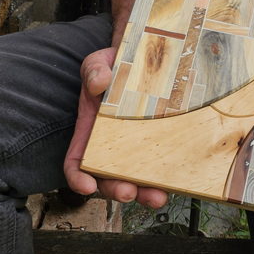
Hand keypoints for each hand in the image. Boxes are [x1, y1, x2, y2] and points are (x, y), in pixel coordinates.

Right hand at [63, 46, 167, 207]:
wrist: (147, 56)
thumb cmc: (117, 64)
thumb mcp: (100, 62)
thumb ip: (94, 70)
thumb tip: (98, 82)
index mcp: (90, 130)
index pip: (77, 161)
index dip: (78, 177)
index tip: (87, 186)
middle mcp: (111, 144)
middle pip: (108, 178)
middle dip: (116, 189)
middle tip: (128, 192)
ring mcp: (137, 146)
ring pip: (137, 179)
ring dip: (145, 192)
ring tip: (157, 196)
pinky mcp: (159, 142)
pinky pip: (161, 165)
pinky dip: (167, 177)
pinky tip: (176, 179)